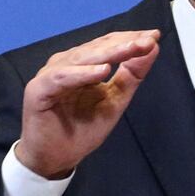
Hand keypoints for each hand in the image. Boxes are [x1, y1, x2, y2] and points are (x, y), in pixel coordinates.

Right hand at [15, 29, 160, 178]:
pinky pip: (63, 77)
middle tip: (148, 40)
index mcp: (84, 63)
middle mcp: (67, 63)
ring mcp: (52, 74)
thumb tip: (153, 46)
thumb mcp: (115, 100)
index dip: (131, 39)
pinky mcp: (39, 89)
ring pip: (83, 58)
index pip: (109, 44)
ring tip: (132, 49)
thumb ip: (132, 75)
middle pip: (99, 47)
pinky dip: (82, 73)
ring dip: (110, 53)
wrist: (53, 159)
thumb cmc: (82, 129)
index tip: (155, 36)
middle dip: (125, 43)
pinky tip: (102, 70)